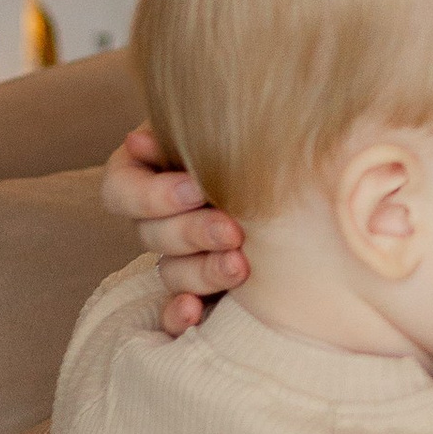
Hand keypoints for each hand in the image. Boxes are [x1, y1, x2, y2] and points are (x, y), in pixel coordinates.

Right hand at [103, 122, 247, 335]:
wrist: (311, 160)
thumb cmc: (267, 126)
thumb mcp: (235, 118)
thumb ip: (196, 126)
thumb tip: (137, 141)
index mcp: (151, 169)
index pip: (121, 190)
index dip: (152, 195)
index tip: (196, 189)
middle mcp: (161, 215)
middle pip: (150, 234)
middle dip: (192, 232)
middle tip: (233, 230)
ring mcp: (181, 254)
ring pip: (171, 272)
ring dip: (201, 271)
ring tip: (241, 266)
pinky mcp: (204, 286)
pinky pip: (175, 310)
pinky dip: (178, 315)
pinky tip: (194, 311)